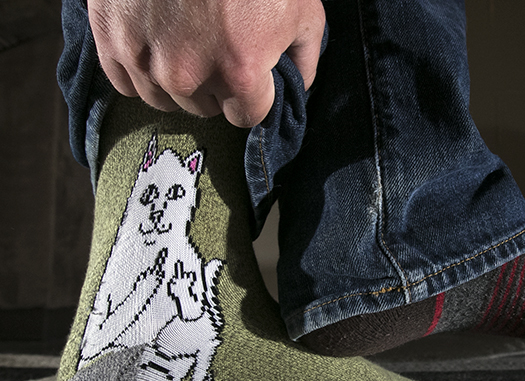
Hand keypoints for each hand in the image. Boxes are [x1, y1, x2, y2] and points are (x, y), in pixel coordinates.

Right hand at [88, 0, 324, 126]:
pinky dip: (140, 69)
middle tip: (218, 46)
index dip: (252, 96)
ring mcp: (144, 60)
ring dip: (178, 81)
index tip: (250, 76)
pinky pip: (126, 82)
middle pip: (205, 107)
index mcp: (239, 72)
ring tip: (187, 41)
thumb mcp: (302, 11)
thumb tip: (296, 87)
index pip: (245, 116)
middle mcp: (189, 75)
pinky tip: (156, 44)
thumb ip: (303, 59)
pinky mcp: (111, 39)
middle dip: (216, 85)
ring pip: (165, 99)